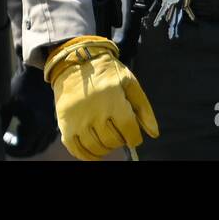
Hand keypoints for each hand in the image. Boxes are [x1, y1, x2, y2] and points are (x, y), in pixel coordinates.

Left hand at [2, 65, 58, 157]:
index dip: (11, 149)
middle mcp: (46, 127)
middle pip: (33, 150)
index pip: (23, 149)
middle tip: (8, 141)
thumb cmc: (19, 88)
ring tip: (18, 134)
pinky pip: (48, 137)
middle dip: (20, 149)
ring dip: (30, 144)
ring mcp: (51, 123)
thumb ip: (2, 125)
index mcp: (34, 125)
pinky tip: (29, 130)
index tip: (3, 140)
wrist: (36, 73)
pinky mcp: (54, 118)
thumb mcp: (6, 107)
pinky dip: (39, 139)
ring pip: (42, 145)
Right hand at [44, 36, 158, 160]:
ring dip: (107, 149)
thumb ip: (144, 108)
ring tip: (110, 141)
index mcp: (113, 100)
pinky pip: (77, 150)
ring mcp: (78, 121)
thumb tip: (154, 134)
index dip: (134, 138)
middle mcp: (94, 112)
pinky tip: (96, 151)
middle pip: (113, 140)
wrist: (76, 63)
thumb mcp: (130, 83)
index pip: (129, 130)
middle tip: (121, 134)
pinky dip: (88, 156)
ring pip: (96, 148)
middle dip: (121, 141)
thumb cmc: (107, 73)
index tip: (134, 136)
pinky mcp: (65, 126)